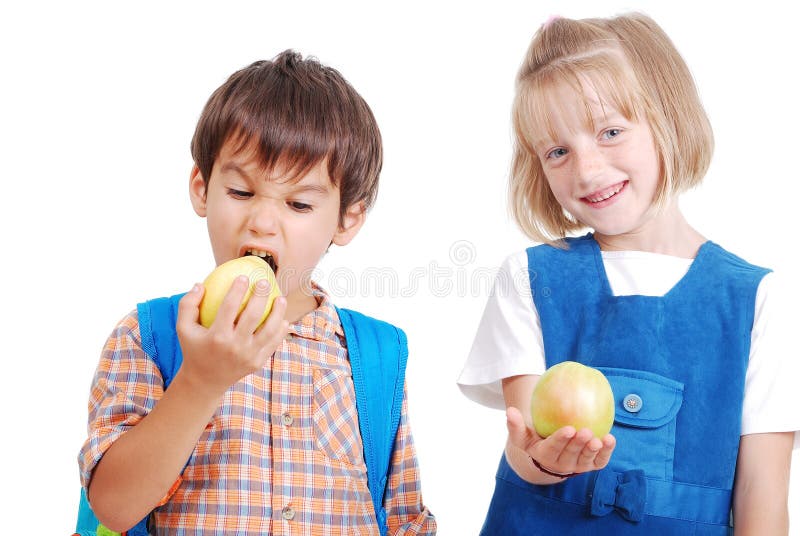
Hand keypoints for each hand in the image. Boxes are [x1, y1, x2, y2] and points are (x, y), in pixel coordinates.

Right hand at [174, 276, 288, 397]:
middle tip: (265, 283)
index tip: (243, 277)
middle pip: (252, 316)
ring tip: (281, 299)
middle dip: (261, 296)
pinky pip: (273, 344)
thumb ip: (188, 305)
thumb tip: (200, 284)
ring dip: (278, 313)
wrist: (205, 381)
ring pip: (269, 331)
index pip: (229, 307)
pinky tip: (283, 319)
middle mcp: (234, 346)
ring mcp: (248, 356)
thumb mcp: (183, 328)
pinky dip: (280, 331)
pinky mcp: (257, 363)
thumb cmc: (194, 349)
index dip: (237, 290)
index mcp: (216, 336)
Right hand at [506, 406, 615, 476]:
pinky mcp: (591, 466)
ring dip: (592, 450)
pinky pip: (600, 461)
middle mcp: (562, 464)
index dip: (561, 440)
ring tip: (598, 439)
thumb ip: (516, 425)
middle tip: (584, 431)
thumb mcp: (523, 435)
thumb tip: (510, 410)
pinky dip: (606, 452)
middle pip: (571, 455)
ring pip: (586, 460)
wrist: (553, 455)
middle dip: (578, 444)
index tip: (568, 428)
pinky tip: (610, 439)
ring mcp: (578, 466)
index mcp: (545, 455)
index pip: (553, 448)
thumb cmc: (537, 439)